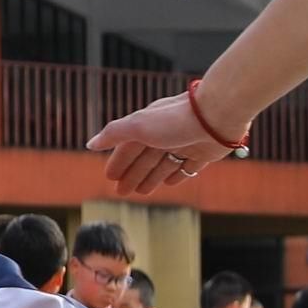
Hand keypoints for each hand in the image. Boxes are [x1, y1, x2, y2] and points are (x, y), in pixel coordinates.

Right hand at [89, 83, 242, 198]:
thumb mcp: (138, 126)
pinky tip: (170, 182)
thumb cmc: (175, 119)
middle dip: (132, 175)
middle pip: (144, 159)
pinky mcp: (203, 152)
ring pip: (163, 164)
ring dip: (151, 178)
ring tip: (141, 191)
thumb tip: (90, 144)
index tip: (110, 178)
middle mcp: (165, 134)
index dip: (118, 163)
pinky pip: (186, 166)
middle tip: (122, 192)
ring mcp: (185, 143)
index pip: (128, 148)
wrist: (217, 115)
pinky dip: (176, 174)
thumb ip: (114, 134)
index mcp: (148, 126)